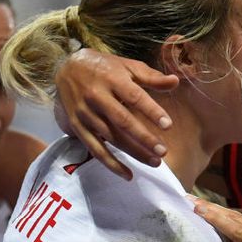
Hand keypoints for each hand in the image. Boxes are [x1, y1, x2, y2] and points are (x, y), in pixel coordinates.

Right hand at [54, 48, 179, 179]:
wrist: (66, 68)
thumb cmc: (104, 68)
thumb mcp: (127, 66)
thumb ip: (151, 77)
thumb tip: (175, 81)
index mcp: (112, 79)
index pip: (134, 97)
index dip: (151, 111)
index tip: (168, 125)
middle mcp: (97, 96)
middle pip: (122, 121)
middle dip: (143, 138)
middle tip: (162, 151)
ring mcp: (85, 113)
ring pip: (111, 138)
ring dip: (133, 152)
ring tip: (154, 162)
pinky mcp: (78, 127)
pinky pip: (95, 149)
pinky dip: (111, 164)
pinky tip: (128, 174)